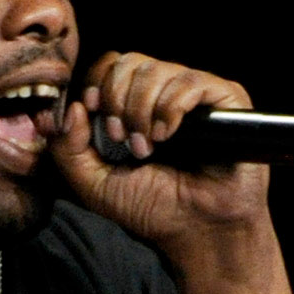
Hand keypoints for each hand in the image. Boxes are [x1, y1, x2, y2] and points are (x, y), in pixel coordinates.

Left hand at [48, 51, 272, 256]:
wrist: (199, 231)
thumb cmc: (153, 208)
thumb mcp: (94, 183)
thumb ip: (67, 148)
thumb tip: (71, 107)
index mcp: (135, 105)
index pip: (110, 65)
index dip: (96, 83)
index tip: (93, 112)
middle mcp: (165, 93)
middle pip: (128, 62)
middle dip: (116, 100)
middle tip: (123, 140)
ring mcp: (196, 93)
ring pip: (155, 70)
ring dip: (141, 110)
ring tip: (148, 146)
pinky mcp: (226, 98)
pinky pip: (188, 82)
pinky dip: (169, 108)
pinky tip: (168, 136)